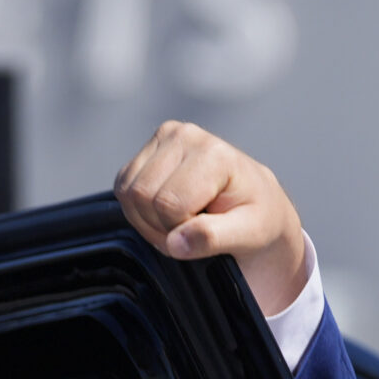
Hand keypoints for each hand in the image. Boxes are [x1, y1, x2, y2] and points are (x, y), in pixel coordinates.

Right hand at [112, 121, 310, 314]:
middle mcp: (186, 136)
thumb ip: (213, 238)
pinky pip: (122, 188)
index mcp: (213, 153)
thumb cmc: (256, 216)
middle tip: (190, 230)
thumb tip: (176, 241)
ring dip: (148, 220)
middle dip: (160, 226)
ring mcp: (164, 138)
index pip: (168, 204)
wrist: (256, 202)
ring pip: (127, 193)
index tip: (204, 233)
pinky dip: (139, 209)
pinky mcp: (147, 150)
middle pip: (142, 196)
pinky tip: (166, 209)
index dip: (179, 231)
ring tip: (181, 220)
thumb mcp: (249, 233)